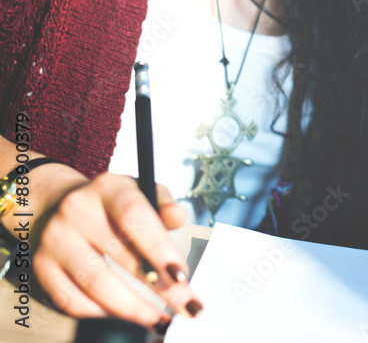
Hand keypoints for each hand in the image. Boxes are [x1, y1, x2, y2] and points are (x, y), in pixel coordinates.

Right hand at [17, 167, 201, 327]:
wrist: (59, 203)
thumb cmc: (112, 204)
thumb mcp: (140, 192)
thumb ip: (162, 204)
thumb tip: (179, 216)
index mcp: (108, 188)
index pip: (135, 217)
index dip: (159, 249)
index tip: (182, 276)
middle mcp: (76, 210)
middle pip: (119, 257)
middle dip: (159, 288)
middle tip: (186, 306)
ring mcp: (55, 239)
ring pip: (95, 284)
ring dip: (132, 309)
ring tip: (159, 319)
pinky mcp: (41, 266)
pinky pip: (71, 300)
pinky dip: (101, 312)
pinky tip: (125, 313)